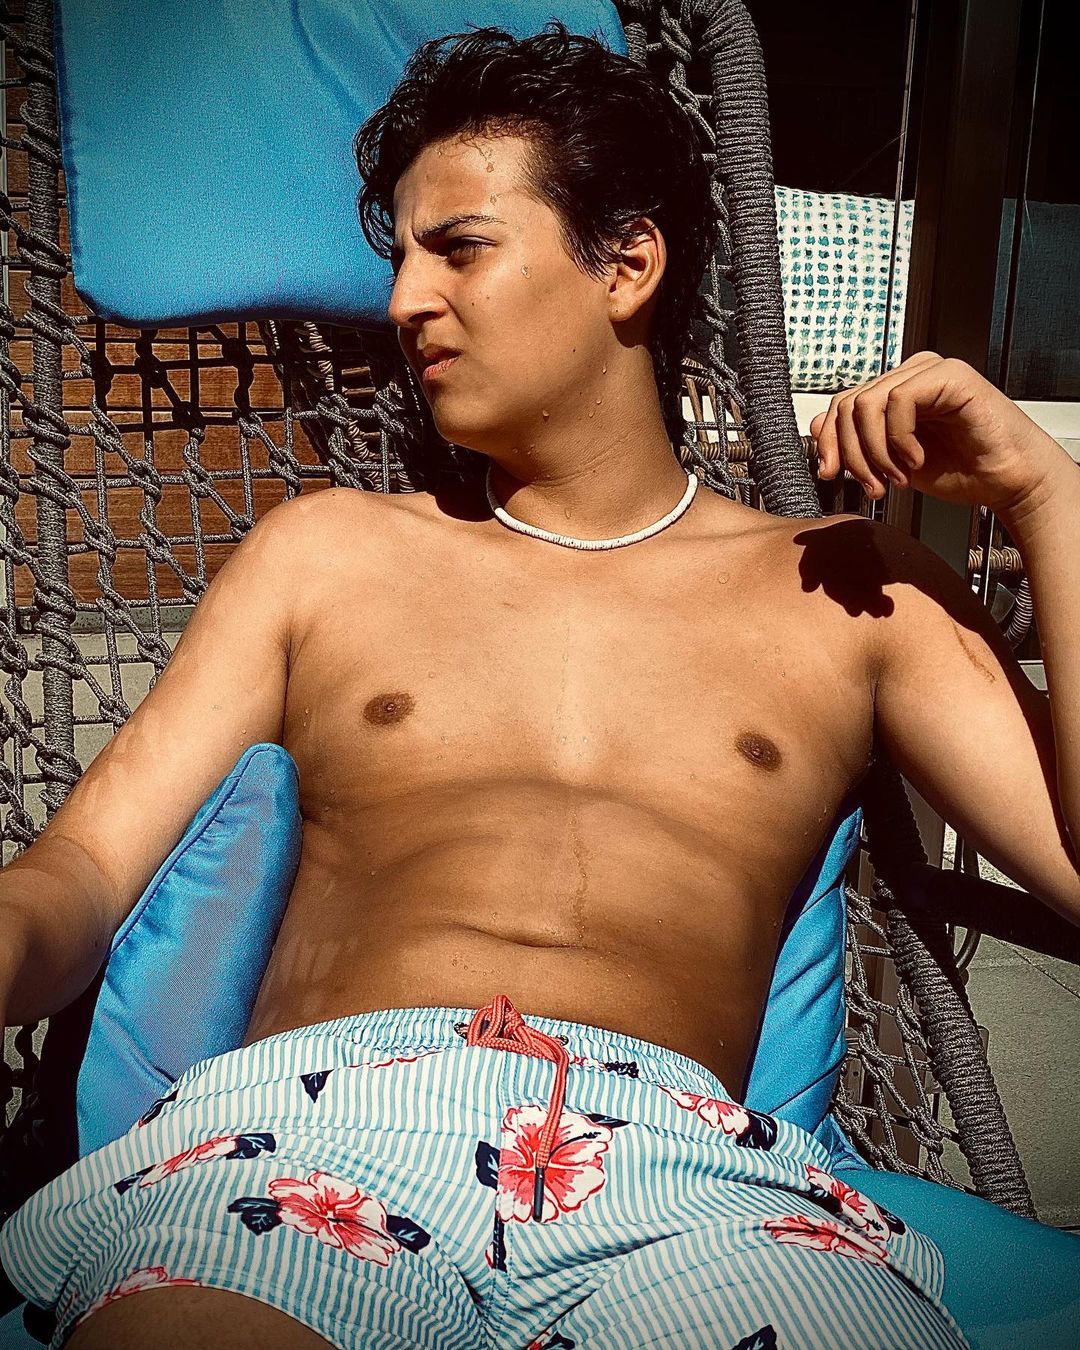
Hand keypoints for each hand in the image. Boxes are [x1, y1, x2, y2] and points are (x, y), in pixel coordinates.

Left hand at [809, 351, 1066, 518]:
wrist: (1005, 480)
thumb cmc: (958, 470)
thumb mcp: (890, 463)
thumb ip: (855, 444)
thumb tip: (814, 428)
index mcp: (893, 392)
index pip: (841, 406)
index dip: (828, 441)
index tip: (830, 476)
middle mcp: (909, 376)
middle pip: (848, 405)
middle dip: (851, 454)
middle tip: (872, 487)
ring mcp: (929, 370)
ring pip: (867, 404)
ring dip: (875, 452)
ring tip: (897, 478)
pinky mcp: (949, 375)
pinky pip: (899, 401)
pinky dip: (900, 439)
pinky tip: (917, 460)